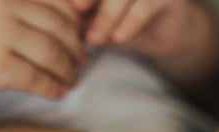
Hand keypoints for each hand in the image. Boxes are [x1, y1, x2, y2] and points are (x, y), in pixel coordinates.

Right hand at [0, 0, 88, 114]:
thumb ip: (22, 8)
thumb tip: (76, 18)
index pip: (58, 1)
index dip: (76, 22)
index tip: (82, 37)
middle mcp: (0, 4)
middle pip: (59, 27)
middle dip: (76, 48)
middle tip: (82, 61)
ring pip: (53, 54)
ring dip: (68, 70)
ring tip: (73, 79)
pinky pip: (40, 78)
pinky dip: (53, 88)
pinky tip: (58, 92)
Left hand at [71, 0, 192, 55]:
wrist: (162, 35)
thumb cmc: (121, 21)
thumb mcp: (94, 18)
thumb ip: (79, 13)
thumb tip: (56, 17)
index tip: (69, 4)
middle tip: (77, 10)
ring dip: (108, 14)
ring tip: (95, 39)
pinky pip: (147, 5)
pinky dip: (132, 20)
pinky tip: (120, 38)